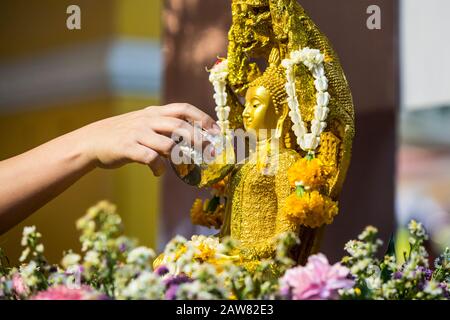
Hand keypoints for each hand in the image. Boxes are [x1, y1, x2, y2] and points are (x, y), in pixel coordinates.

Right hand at [76, 103, 218, 175]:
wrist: (92, 141)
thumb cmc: (124, 135)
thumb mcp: (145, 124)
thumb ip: (166, 130)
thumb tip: (193, 141)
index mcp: (154, 112)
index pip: (183, 109)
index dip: (202, 118)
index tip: (217, 131)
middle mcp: (147, 120)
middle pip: (180, 126)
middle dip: (199, 140)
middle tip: (209, 153)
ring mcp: (137, 133)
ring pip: (167, 143)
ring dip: (179, 157)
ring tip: (183, 166)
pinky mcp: (127, 148)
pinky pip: (150, 158)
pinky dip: (159, 168)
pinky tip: (158, 172)